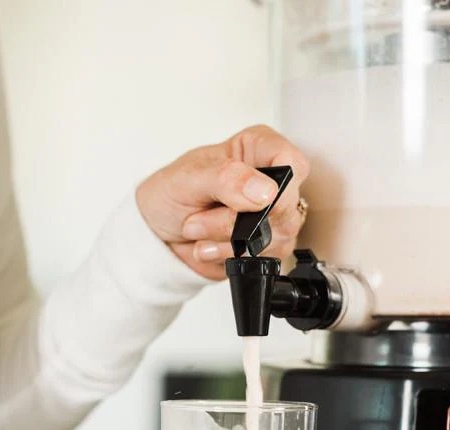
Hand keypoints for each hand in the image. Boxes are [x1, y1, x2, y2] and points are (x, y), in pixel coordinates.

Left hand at [135, 125, 309, 280]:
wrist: (158, 232)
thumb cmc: (172, 194)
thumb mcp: (189, 178)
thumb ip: (226, 179)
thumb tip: (265, 191)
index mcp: (258, 150)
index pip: (291, 161)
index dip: (277, 184)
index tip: (251, 199)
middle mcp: (272, 183)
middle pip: (283, 207)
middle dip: (233, 220)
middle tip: (200, 215)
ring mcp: (274, 219)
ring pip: (272, 238)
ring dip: (225, 241)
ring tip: (198, 228)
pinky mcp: (267, 248)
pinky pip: (260, 259)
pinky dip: (227, 257)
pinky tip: (209, 246)